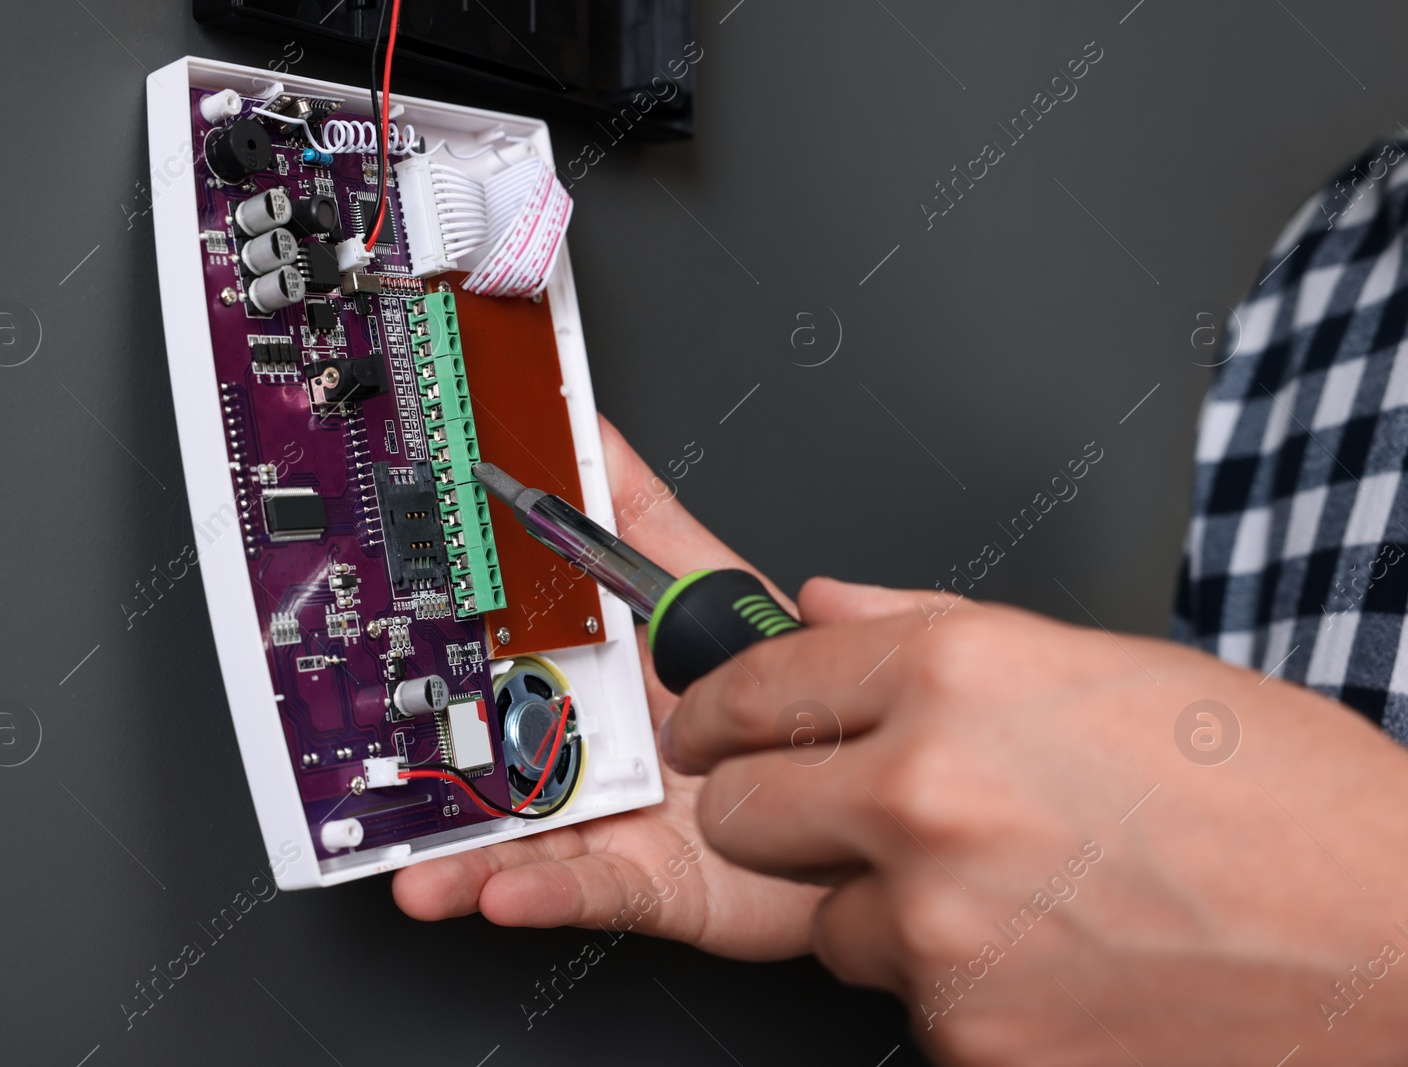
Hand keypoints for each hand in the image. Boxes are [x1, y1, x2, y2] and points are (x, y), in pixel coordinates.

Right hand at [392, 416, 825, 959]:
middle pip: (487, 755)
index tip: (383, 621)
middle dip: (425, 766)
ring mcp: (608, 819)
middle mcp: (587, 750)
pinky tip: (499, 889)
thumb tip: (588, 428)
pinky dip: (541, 894)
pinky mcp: (644, 883)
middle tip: (372, 765)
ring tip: (414, 863)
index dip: (440, 638)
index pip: (497, 653)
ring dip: (459, 854)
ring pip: (517, 838)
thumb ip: (644, 518)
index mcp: (590, 676)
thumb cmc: (783, 696)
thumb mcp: (710, 588)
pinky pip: (585, 891)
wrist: (857, 791)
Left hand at [665, 580, 1407, 1064]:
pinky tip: (1048, 957)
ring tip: (1009, 893)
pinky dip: (950, 986)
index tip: (705, 728)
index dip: (718, 710)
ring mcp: (940, 927)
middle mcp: (926, 794)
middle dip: (776, 812)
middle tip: (843, 815)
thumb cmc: (1275, 794)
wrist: (1395, 941)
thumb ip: (929, 628)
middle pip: (743, 812)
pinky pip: (902, 1002)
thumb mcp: (1101, 664)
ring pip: (825, 920)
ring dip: (881, 909)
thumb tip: (822, 603)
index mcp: (953, 675)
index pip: (756, 686)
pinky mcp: (966, 1037)